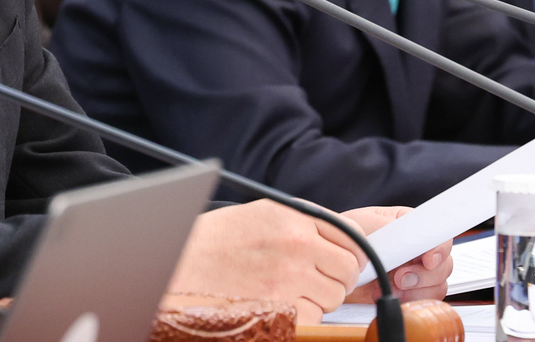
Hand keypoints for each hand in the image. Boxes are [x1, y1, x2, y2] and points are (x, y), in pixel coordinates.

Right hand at [169, 199, 364, 323]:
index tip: (344, 260)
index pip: (353, 235)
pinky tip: (278, 304)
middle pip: (348, 269)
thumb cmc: (218, 241)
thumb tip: (343, 243)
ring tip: (289, 290)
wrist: (181, 266)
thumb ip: (305, 223)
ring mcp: (290, 277)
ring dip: (319, 299)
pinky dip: (302, 317)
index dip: (352, 252)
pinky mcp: (281, 308)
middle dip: (337, 278)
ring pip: (334, 297)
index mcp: (294, 216)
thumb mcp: (263, 214)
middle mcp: (297, 243)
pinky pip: (314, 319)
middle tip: (315, 280)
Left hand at [339, 206, 452, 304]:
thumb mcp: (365, 224)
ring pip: (437, 285)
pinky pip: (422, 301)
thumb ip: (391, 228)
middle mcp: (418, 248)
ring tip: (389, 284)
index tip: (427, 260)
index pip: (441, 236)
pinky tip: (385, 292)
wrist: (328, 259)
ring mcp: (415, 271)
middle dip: (424, 275)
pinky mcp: (407, 292)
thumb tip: (413, 237)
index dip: (440, 249)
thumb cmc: (344, 234)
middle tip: (400, 276)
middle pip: (444, 264)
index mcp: (412, 225)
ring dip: (415, 290)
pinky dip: (407, 301)